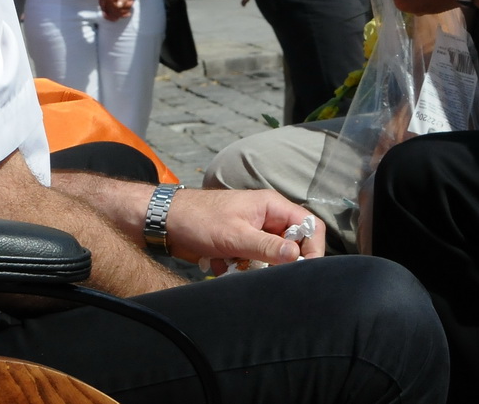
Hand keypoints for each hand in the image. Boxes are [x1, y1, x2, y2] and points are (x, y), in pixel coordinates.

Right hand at [87, 0, 135, 19]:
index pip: (124, 3)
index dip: (128, 4)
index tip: (131, 2)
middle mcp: (110, 0)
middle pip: (118, 9)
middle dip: (124, 10)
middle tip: (128, 9)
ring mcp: (105, 1)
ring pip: (112, 11)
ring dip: (118, 14)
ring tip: (122, 13)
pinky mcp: (102, 1)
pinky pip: (107, 10)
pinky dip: (110, 13)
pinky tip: (113, 13)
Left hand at [162, 188, 324, 268]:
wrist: (166, 221)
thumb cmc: (199, 219)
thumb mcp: (235, 235)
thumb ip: (268, 246)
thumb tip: (297, 256)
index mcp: (272, 206)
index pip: (310, 225)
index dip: (313, 249)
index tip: (304, 271)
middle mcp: (266, 218)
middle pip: (291, 245)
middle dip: (278, 263)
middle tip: (264, 273)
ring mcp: (252, 231)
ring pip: (270, 258)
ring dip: (255, 268)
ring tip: (234, 267)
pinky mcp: (239, 245)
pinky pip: (252, 262)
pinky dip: (239, 269)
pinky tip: (221, 265)